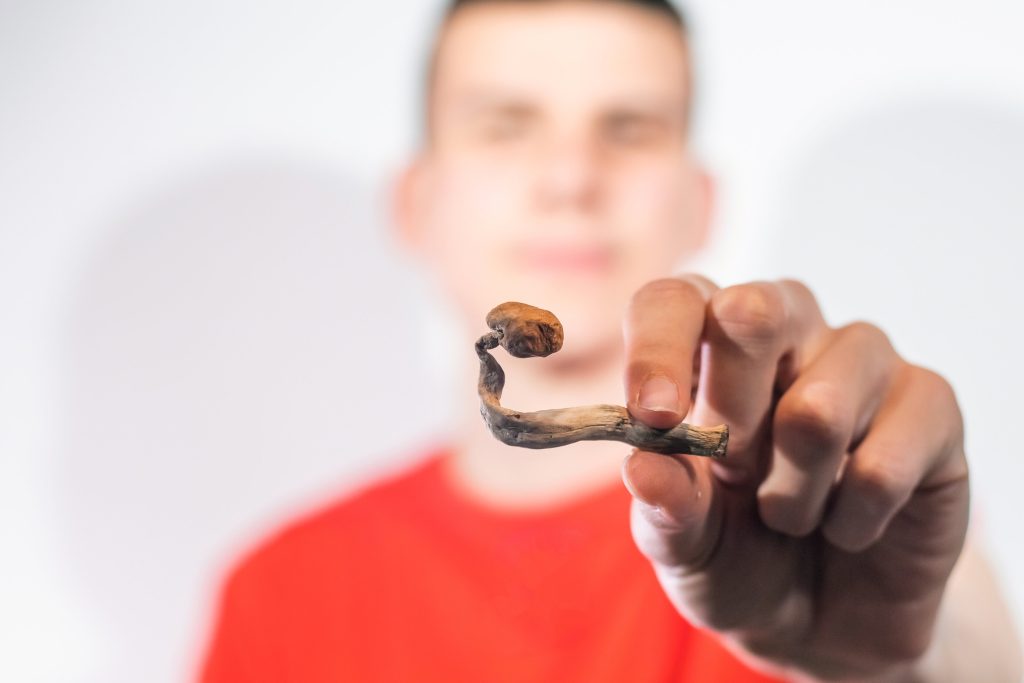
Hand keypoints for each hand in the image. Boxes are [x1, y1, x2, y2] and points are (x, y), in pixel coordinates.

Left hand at [620, 275, 969, 681]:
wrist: (825, 616)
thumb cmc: (737, 556)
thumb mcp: (684, 547)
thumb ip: (664, 508)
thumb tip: (642, 467)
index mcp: (708, 341)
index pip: (675, 301)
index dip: (659, 348)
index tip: (655, 417)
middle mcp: (787, 327)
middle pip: (754, 312)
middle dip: (733, 414)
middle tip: (735, 475)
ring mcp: (862, 358)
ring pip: (819, 407)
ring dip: (792, 493)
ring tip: (790, 518)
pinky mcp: (929, 403)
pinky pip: (884, 462)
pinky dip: (854, 518)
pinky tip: (851, 526)